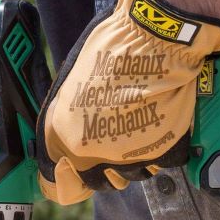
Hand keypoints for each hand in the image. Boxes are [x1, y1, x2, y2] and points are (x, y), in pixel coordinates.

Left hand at [36, 0, 219, 205]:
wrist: (157, 39)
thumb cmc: (114, 47)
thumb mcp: (74, 76)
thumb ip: (67, 108)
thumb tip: (66, 119)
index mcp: (67, 135)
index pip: (57, 176)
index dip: (65, 175)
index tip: (70, 174)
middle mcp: (96, 153)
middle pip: (97, 180)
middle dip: (103, 168)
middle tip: (113, 143)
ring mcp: (130, 156)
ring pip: (130, 174)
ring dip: (133, 159)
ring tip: (140, 128)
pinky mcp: (162, 152)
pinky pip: (159, 161)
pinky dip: (160, 148)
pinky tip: (160, 124)